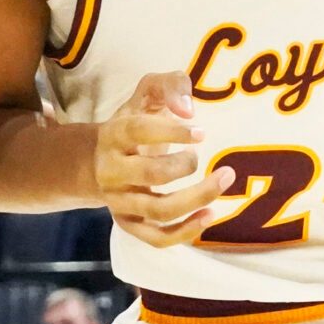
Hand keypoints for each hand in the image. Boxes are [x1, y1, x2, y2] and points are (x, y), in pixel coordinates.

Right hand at [94, 72, 234, 247]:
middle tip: (201, 156)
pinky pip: (157, 238)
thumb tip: (187, 110)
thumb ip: (170, 86)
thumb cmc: (135, 122)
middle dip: (185, 166)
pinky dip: (185, 231)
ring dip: (197, 197)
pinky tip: (210, 215)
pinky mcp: (129, 224)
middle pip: (150, 174)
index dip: (172, 131)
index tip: (202, 132)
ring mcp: (119, 201)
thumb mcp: (148, 93)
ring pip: (158, 210)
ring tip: (223, 178)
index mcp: (113, 134)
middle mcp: (111, 170)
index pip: (138, 131)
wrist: (100, 159)